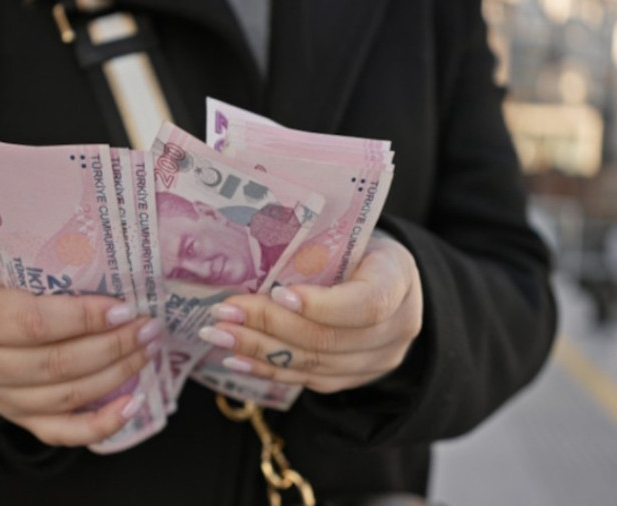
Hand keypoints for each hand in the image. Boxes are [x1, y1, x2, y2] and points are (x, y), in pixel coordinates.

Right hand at [0, 276, 162, 446]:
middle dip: (112, 346)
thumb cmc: (17, 290)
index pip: (33, 322)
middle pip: (55, 364)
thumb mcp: (24, 273)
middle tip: (148, 328)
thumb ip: (60, 281)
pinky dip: (104, 423)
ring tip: (148, 350)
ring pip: (66, 396)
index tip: (124, 309)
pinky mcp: (23, 422)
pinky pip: (65, 432)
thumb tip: (122, 288)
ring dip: (117, 374)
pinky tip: (134, 403)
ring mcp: (1, 399)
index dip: (83, 318)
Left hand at [198, 235, 422, 393]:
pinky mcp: (355, 378)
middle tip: (224, 312)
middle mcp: (398, 326)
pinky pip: (307, 379)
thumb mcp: (346, 233)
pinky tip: (235, 358)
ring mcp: (378, 359)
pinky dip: (267, 369)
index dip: (321, 305)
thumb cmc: (356, 245)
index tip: (276, 293)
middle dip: (269, 325)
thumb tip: (246, 256)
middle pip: (330, 338)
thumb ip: (312, 248)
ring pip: (314, 364)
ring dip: (258, 350)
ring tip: (218, 335)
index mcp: (398, 278)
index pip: (366, 304)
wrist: (384, 278)